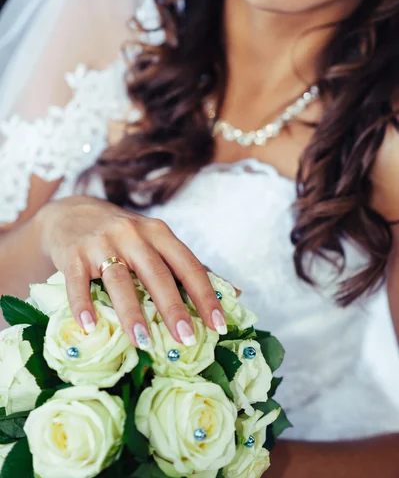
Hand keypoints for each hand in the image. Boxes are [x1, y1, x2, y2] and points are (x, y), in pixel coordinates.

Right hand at [37, 196, 226, 348]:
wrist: (72, 213)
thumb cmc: (124, 235)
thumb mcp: (157, 242)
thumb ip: (189, 267)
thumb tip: (234, 293)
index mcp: (159, 233)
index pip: (188, 265)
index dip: (205, 295)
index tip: (218, 324)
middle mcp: (133, 234)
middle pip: (156, 273)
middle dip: (173, 307)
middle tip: (186, 339)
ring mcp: (101, 242)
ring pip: (119, 279)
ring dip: (131, 312)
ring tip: (143, 342)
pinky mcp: (73, 253)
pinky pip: (77, 281)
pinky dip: (82, 304)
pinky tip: (89, 327)